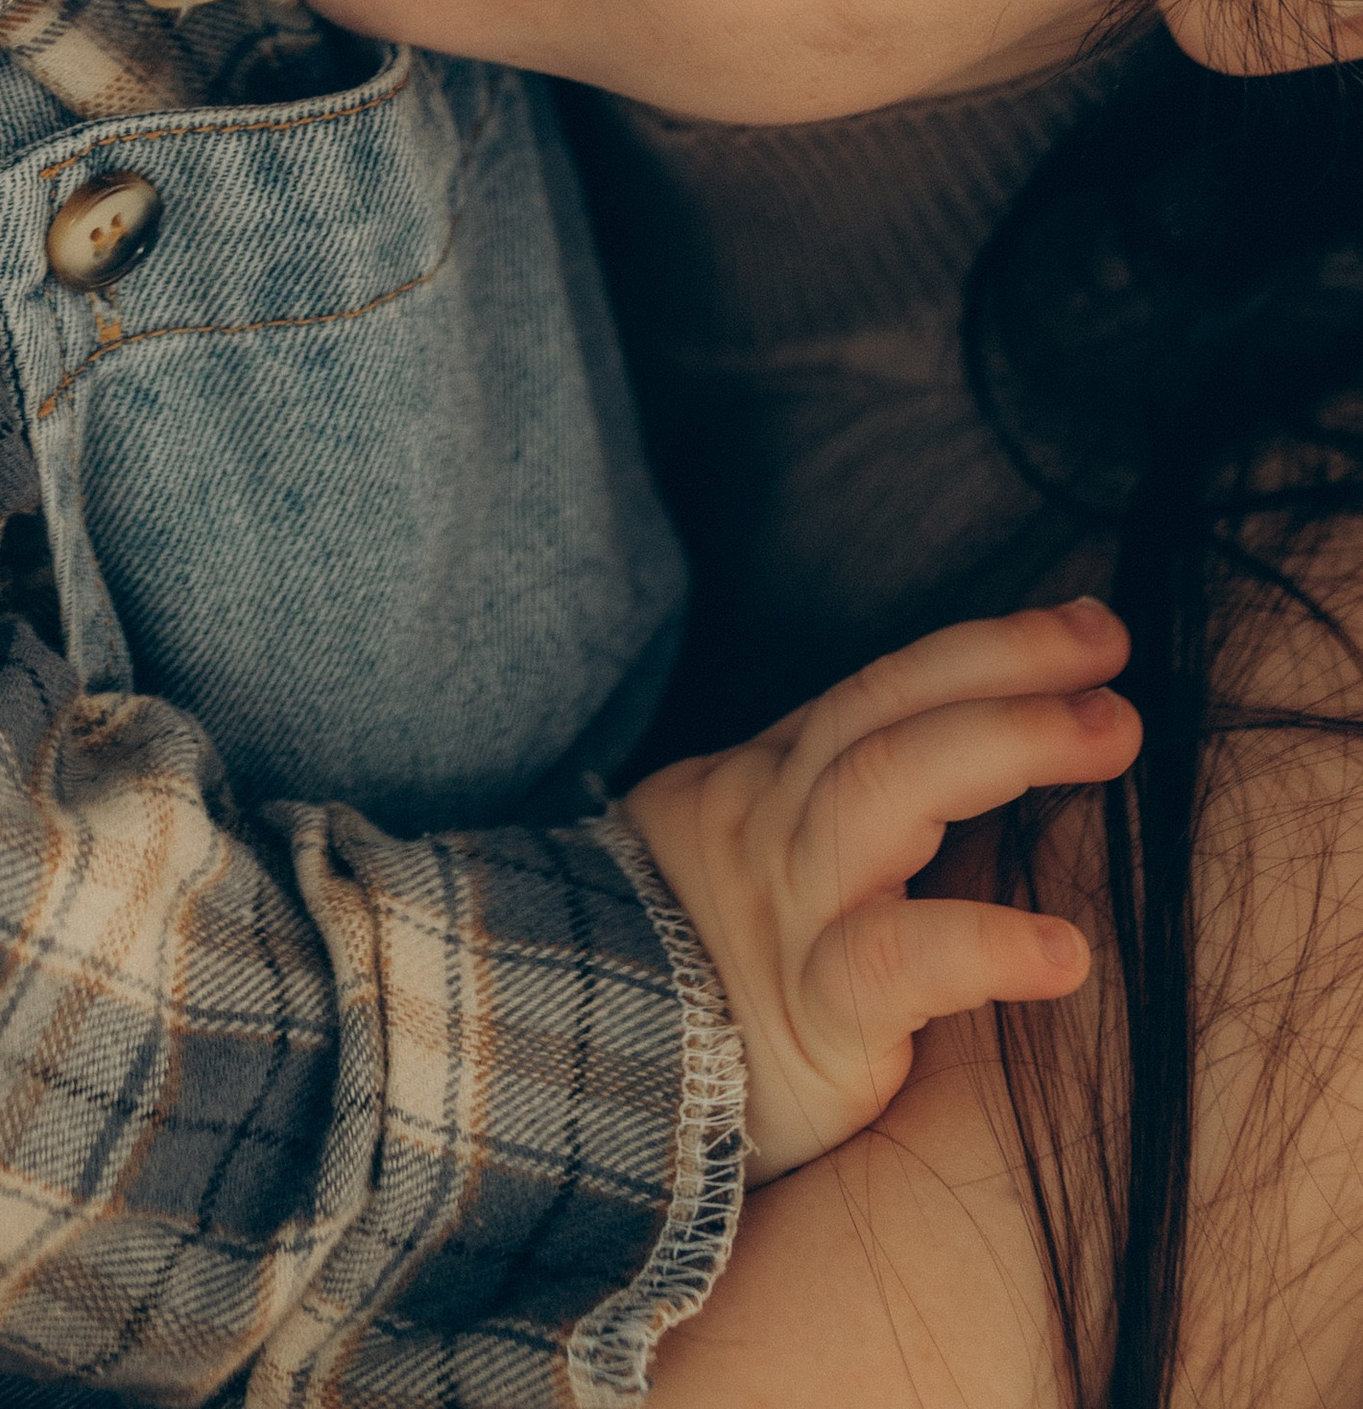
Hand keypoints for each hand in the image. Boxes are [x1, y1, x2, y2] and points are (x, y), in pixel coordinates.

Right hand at [622, 596, 1140, 1181]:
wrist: (592, 1079)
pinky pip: (892, 963)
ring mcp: (787, 912)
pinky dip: (982, 945)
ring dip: (1005, 745)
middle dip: (1006, 670)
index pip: (881, 689)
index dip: (987, 649)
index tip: (1092, 627)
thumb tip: (981, 755)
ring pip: (881, 791)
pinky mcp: (810, 1019)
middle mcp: (774, 825)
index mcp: (770, 784)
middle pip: (884, 715)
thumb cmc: (705, 975)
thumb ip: (841, 804)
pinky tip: (1064, 952)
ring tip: (1111, 732)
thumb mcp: (756, 857)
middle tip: (1114, 656)